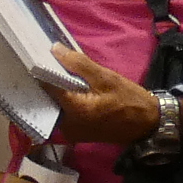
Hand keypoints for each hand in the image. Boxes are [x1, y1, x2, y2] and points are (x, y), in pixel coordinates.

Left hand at [48, 44, 166, 148]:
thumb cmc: (129, 100)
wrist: (147, 123)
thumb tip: (55, 50)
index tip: (35, 56)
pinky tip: (64, 87)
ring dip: (53, 91)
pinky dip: (61, 101)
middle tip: (40, 61)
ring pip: (53, 106)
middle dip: (45, 81)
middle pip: (46, 99)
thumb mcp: (106, 77)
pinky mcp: (75, 133)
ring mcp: (70, 131)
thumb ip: (79, 64)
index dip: (41, 70)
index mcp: (74, 111)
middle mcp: (67, 125)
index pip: (47, 87)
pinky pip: (61, 113)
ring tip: (52, 71)